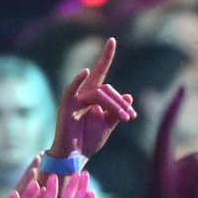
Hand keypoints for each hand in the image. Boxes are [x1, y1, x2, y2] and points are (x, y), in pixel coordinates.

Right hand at [50, 37, 135, 158]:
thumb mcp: (108, 125)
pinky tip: (86, 72)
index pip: (101, 73)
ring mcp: (74, 99)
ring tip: (126, 118)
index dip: (106, 56)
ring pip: (99, 93)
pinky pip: (73, 91)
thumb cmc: (89, 141)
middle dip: (121, 102)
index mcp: (93, 97)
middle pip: (106, 88)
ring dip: (115, 104)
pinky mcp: (67, 107)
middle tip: (130, 117)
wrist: (76, 157)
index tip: (112, 40)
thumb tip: (128, 95)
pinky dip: (78, 80)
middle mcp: (83, 94)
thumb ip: (117, 111)